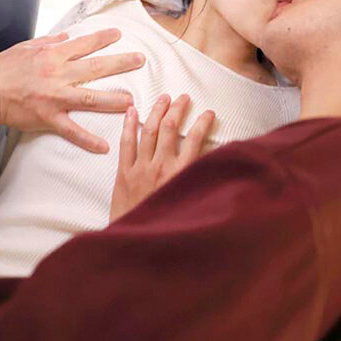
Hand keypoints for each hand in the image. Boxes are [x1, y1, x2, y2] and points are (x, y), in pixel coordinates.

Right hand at [0, 28, 144, 152]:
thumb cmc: (2, 68)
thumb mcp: (26, 47)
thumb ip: (49, 43)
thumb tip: (66, 37)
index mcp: (53, 55)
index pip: (84, 44)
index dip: (102, 38)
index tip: (119, 35)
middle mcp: (58, 74)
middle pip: (96, 67)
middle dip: (121, 63)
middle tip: (140, 60)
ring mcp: (55, 97)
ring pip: (91, 98)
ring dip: (114, 99)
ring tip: (133, 101)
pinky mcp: (48, 117)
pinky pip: (71, 131)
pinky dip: (87, 140)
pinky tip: (103, 147)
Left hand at [110, 94, 214, 222]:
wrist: (137, 243)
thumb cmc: (166, 225)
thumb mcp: (191, 205)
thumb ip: (202, 183)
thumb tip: (217, 167)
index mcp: (181, 174)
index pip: (195, 139)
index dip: (203, 123)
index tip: (209, 113)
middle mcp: (161, 167)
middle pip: (169, 128)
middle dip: (178, 109)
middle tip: (183, 98)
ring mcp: (140, 168)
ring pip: (148, 130)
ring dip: (157, 110)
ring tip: (163, 98)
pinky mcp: (123, 173)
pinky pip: (126, 143)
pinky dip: (128, 125)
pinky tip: (132, 111)